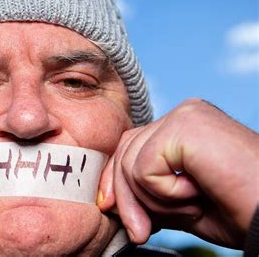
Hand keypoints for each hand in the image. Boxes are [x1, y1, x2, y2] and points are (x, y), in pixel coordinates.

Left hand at [98, 98, 258, 248]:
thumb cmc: (237, 210)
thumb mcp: (179, 204)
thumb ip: (147, 194)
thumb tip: (109, 200)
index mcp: (183, 127)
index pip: (131, 146)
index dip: (115, 180)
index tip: (110, 210)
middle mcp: (183, 114)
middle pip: (125, 152)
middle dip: (125, 198)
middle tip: (140, 232)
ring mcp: (185, 116)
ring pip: (131, 163)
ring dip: (154, 201)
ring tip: (191, 207)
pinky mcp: (186, 126)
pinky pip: (145, 168)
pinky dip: (166, 194)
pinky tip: (197, 193)